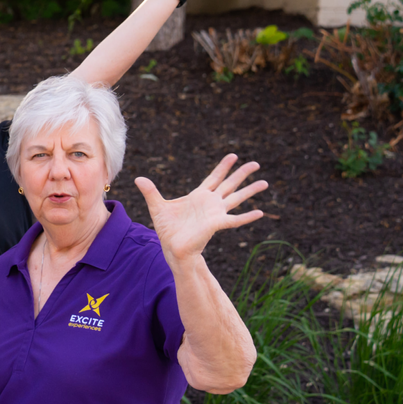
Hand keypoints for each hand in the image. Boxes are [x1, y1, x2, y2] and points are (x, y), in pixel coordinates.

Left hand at [134, 154, 266, 262]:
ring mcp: (215, 213)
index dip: (223, 167)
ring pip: (236, 198)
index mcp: (198, 196)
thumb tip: (137, 178)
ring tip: (265, 182)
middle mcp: (210, 203)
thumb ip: (150, 192)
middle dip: (242, 173)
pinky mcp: (216, 224)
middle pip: (229, 184)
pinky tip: (260, 212)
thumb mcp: (157, 207)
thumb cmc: (167, 230)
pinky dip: (247, 217)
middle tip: (256, 163)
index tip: (233, 155)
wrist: (172, 248)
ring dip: (250, 191)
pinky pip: (235, 220)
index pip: (214, 178)